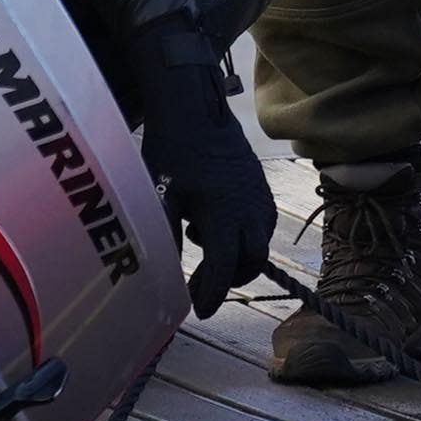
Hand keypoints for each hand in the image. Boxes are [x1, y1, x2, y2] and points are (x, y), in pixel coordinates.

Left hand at [130, 20, 273, 315]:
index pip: (226, 264)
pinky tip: (214, 226)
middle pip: (253, 260)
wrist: (196, 110)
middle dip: (229, 278)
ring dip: (237, 258)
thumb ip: (162, 235)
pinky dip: (243, 237)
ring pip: (260, 243)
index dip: (213, 292)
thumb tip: (158, 274)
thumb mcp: (159, 194)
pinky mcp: (261, 187)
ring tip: (205, 249)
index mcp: (224, 210)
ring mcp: (260, 196)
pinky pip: (261, 224)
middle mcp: (250, 206)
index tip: (199, 311)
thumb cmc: (172, 151)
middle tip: (200, 283)